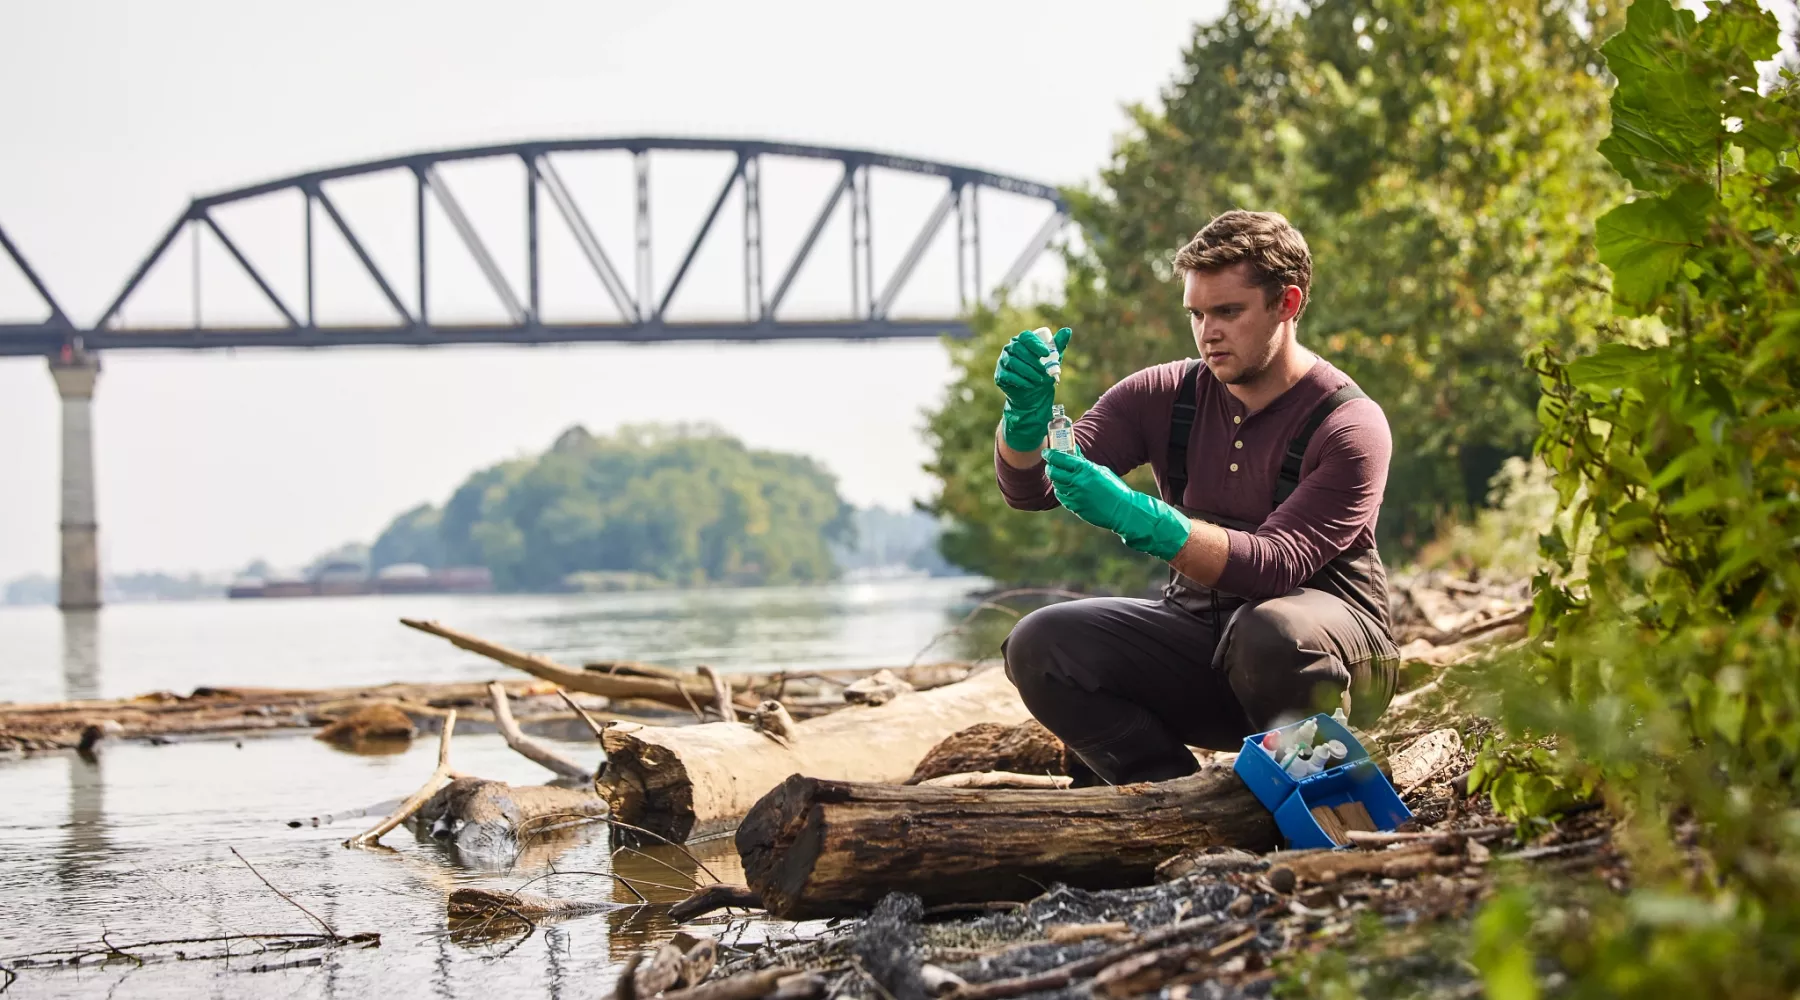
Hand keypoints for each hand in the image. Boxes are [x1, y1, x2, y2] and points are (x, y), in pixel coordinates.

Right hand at [993, 327, 1070, 451]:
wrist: (1034, 394)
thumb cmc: (1042, 372)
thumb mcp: (1052, 359)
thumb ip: (1058, 345)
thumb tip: (1067, 331)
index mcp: (1022, 341)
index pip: (1026, 337)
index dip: (1035, 344)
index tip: (1046, 354)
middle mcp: (1010, 348)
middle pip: (1018, 348)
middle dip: (1032, 360)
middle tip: (1044, 370)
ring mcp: (1003, 361)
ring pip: (1012, 362)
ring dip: (1028, 371)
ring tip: (1039, 379)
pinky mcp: (1000, 375)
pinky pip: (1007, 375)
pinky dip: (1020, 380)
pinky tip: (1030, 385)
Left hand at [1044, 448, 1191, 560]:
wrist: (1122, 510)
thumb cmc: (1113, 488)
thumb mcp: (1100, 471)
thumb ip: (1084, 463)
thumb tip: (1072, 452)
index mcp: (1085, 470)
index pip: (1061, 459)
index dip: (1050, 454)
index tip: (1047, 452)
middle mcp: (1078, 482)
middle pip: (1053, 472)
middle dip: (1050, 467)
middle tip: (1051, 464)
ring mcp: (1075, 496)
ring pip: (1056, 485)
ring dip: (1057, 480)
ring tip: (1063, 477)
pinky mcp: (1074, 507)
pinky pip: (1062, 497)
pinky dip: (1062, 491)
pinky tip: (1069, 489)